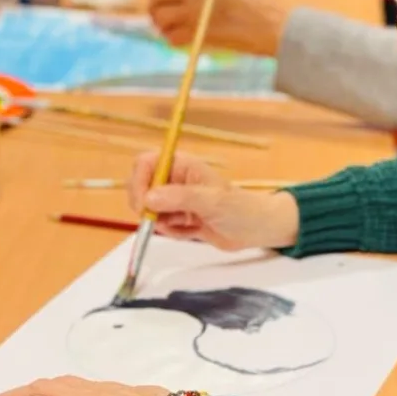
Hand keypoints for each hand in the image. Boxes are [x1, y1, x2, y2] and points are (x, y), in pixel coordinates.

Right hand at [128, 151, 299, 250]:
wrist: (258, 230)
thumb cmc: (241, 208)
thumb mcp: (211, 201)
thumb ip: (180, 198)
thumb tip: (149, 198)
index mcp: (182, 166)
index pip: (146, 163)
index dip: (139, 181)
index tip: (142, 203)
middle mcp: (176, 181)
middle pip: (142, 187)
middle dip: (145, 206)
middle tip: (156, 220)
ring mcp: (177, 201)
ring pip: (150, 210)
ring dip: (160, 222)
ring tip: (184, 225)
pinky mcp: (181, 219)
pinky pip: (162, 226)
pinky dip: (171, 232)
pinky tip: (191, 231)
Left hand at [148, 0, 287, 56]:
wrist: (272, 27)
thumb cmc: (257, 11)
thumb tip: (182, 3)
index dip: (162, 0)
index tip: (165, 10)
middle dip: (153, 12)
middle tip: (161, 23)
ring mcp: (195, 12)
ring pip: (161, 19)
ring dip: (163, 29)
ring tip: (174, 34)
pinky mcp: (199, 33)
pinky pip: (173, 38)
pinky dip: (174, 41)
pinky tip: (186, 42)